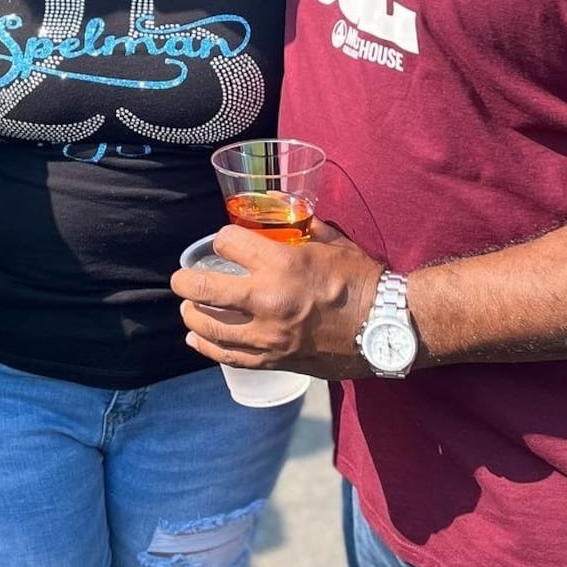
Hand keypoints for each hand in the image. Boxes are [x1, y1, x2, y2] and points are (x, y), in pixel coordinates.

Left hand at [171, 220, 383, 378]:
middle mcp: (269, 300)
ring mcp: (269, 335)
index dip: (224, 240)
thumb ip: (302, 226)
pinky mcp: (276, 360)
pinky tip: (197, 340)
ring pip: (213, 328)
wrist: (386, 328)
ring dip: (193, 316)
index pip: (229, 243)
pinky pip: (232, 357)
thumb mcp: (333, 242)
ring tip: (187, 308)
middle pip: (206, 289)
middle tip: (179, 279)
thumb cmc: (362, 280)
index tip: (226, 243)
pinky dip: (209, 348)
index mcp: (283, 263)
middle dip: (185, 281)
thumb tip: (282, 206)